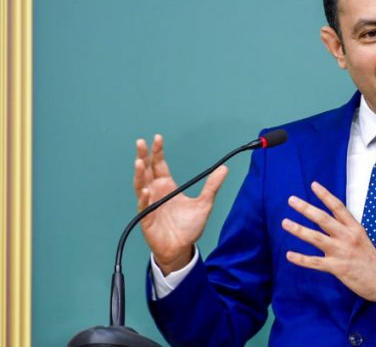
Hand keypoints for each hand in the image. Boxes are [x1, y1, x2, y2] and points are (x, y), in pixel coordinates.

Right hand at [133, 134, 227, 273]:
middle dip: (143, 156)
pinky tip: (146, 190)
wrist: (182, 248)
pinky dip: (144, 198)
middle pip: (146, 171)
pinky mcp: (147, 219)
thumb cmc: (189, 227)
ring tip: (139, 162)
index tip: (158, 138)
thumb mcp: (204, 203)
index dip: (157, 152)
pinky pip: (144, 207)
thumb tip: (224, 168)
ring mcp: (150, 205)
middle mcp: (156, 193)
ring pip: (141, 186)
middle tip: (141, 142)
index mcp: (167, 186)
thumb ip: (212, 186)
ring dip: (139, 174)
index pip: (159, 165)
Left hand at [282, 182, 375, 303]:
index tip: (313, 185)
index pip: (338, 207)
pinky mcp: (337, 268)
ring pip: (316, 238)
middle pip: (323, 219)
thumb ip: (346, 230)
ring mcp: (341, 252)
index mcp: (355, 228)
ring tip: (285, 223)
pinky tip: (289, 255)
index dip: (325, 195)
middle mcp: (347, 237)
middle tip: (291, 200)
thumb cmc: (372, 260)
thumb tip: (330, 222)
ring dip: (299, 229)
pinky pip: (315, 262)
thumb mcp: (362, 238)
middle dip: (306, 208)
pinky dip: (301, 259)